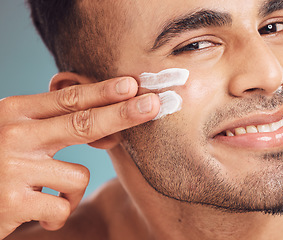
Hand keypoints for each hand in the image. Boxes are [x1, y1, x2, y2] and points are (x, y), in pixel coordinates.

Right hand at [0, 76, 158, 238]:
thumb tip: (112, 129)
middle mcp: (13, 135)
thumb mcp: (18, 134)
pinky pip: (62, 207)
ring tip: (48, 192)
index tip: (132, 84)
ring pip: (78, 175)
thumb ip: (55, 126)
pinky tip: (38, 212)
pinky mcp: (12, 202)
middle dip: (122, 114)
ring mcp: (13, 168)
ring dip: (71, 190)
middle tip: (152, 104)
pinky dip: (58, 213)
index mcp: (15, 112)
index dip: (103, 92)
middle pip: (82, 123)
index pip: (68, 100)